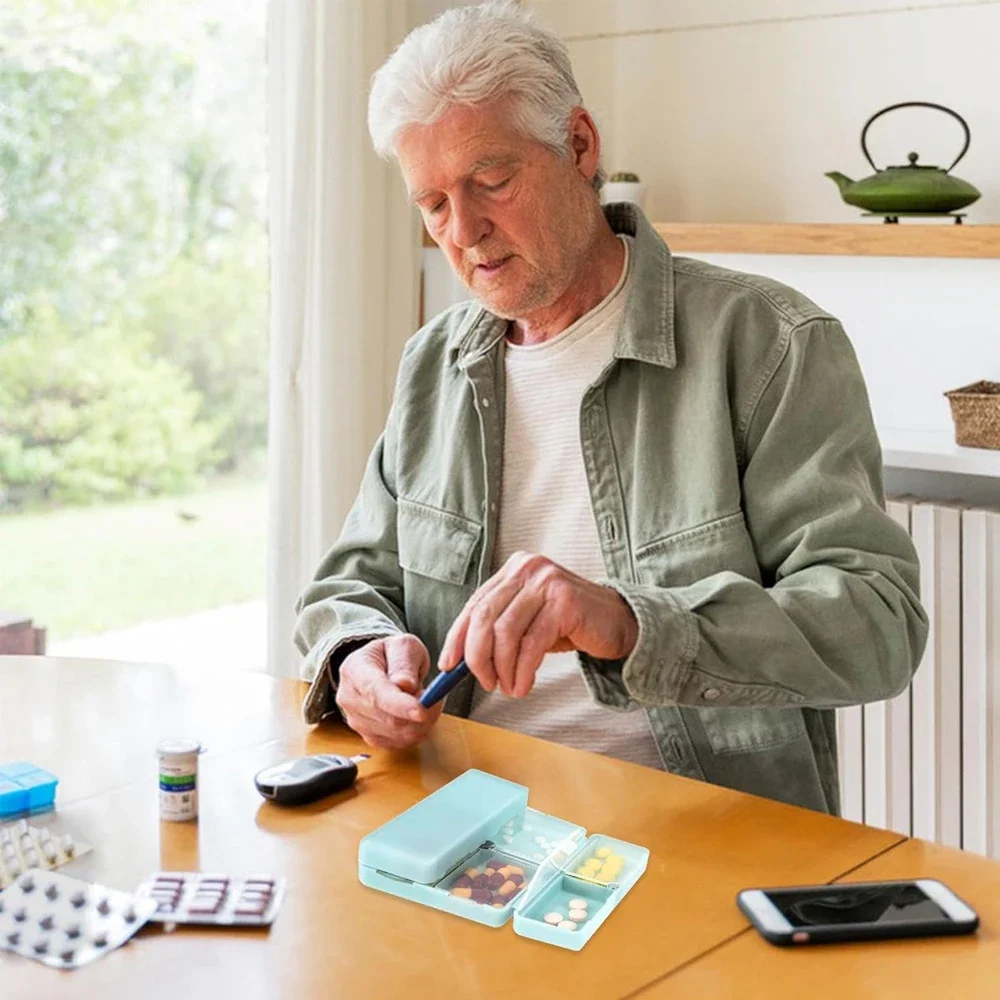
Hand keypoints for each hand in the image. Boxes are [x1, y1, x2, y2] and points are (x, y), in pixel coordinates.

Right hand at [335, 635, 442, 748]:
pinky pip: (400, 742)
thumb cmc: (391, 654)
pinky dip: (417, 730)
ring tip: (426, 700)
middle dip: (419, 711)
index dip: (400, 705)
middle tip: (435, 695)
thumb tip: (405, 685)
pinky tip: (418, 713)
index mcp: (354, 670)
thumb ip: (404, 663)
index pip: (376, 693)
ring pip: (398, 734)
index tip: (421, 710)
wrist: (379, 666)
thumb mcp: (402, 645)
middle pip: (388, 719)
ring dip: (421, 722)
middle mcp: (350, 699)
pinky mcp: (370, 736)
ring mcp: (357, 721)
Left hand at [437, 552, 637, 697]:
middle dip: (478, 658)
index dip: (457, 637)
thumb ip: (497, 631)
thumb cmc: (568, 624)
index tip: (448, 665)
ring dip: (503, 669)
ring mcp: (547, 582)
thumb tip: (460, 661)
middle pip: (484, 618)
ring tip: (510, 687)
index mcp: (513, 569)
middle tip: (486, 683)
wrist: (618, 621)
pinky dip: (523, 670)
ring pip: (506, 633)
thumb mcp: (527, 621)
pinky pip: (532, 644)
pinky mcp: (565, 602)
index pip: (474, 605)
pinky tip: (524, 685)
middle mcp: (527, 569)